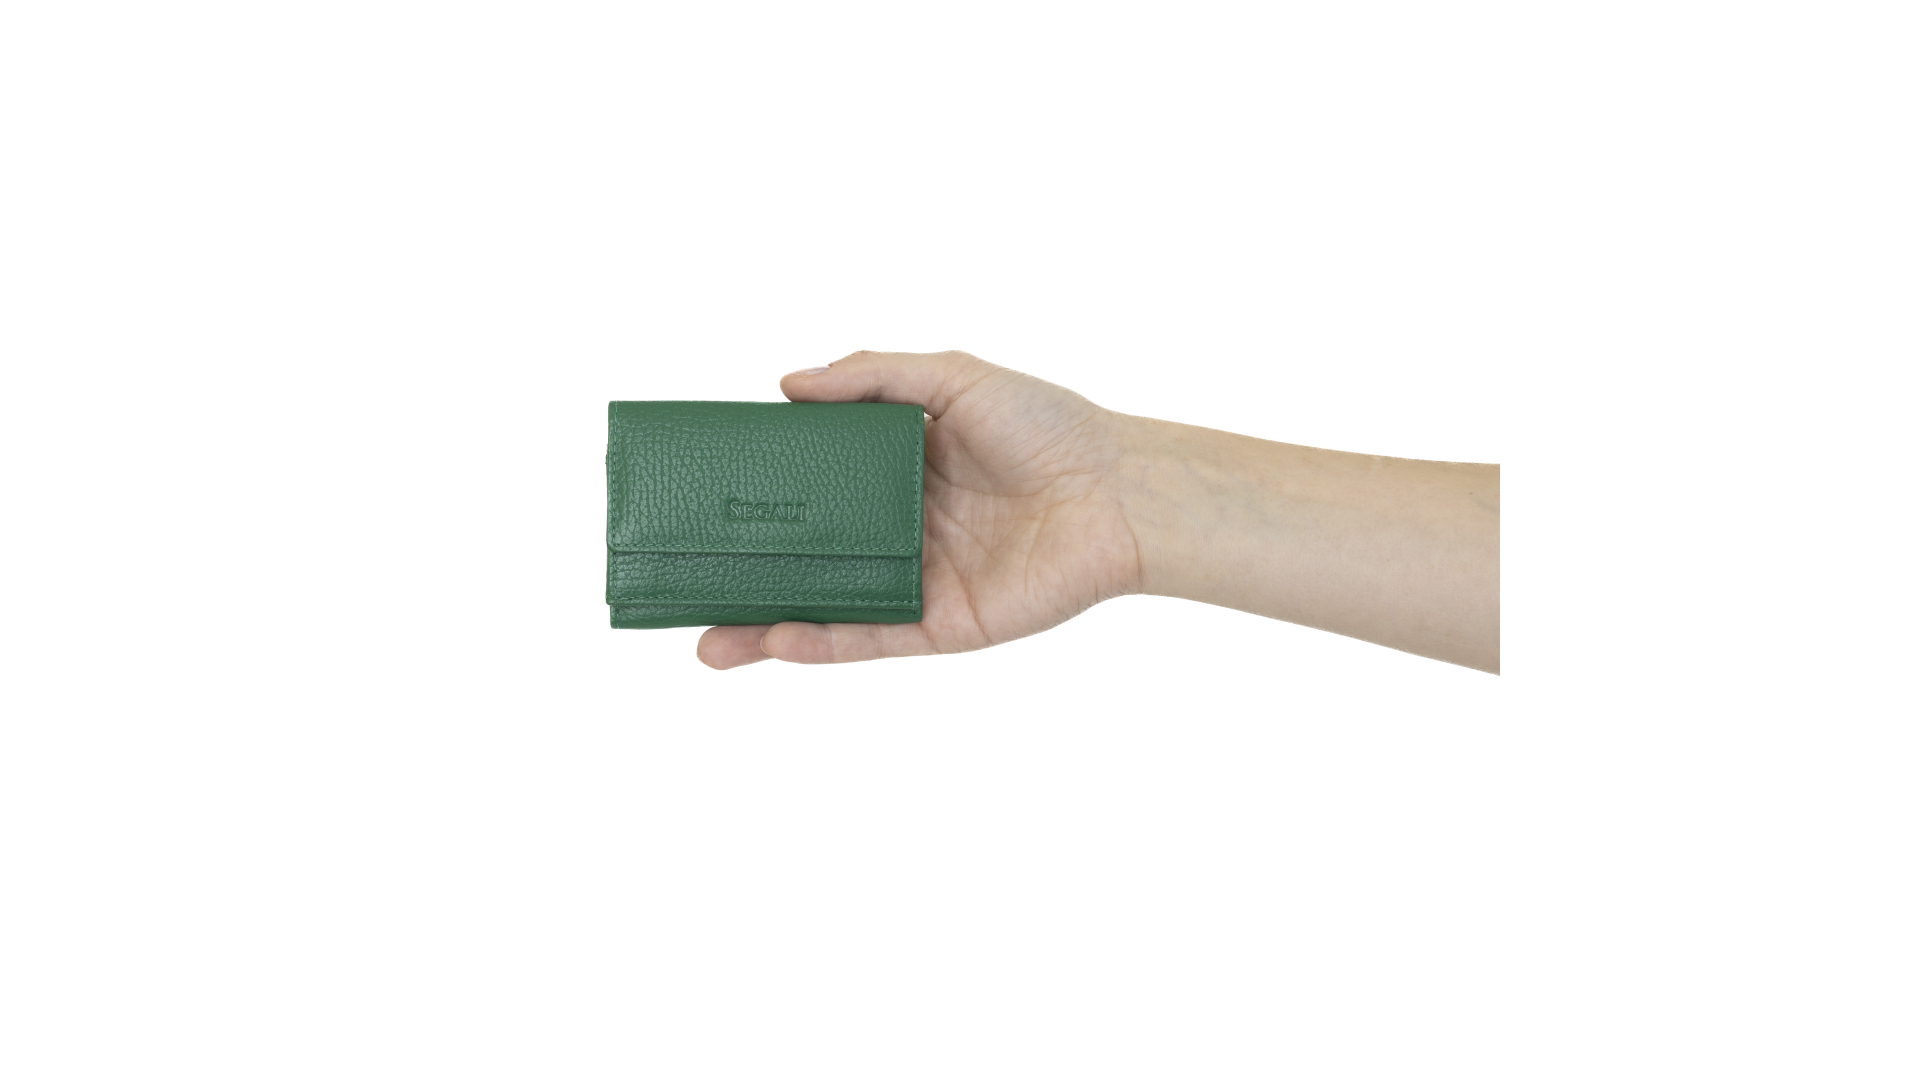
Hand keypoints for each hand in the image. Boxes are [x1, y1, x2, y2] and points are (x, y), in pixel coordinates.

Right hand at [697, 351, 1141, 667]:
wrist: (1120, 490)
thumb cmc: (1049, 424)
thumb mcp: (951, 377)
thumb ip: (870, 379)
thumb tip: (784, 384)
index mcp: (896, 469)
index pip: (812, 486)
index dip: (761, 494)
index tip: (705, 496)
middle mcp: (898, 529)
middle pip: (806, 556)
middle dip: (745, 575)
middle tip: (682, 581)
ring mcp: (916, 580)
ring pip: (824, 609)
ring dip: (763, 627)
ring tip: (704, 641)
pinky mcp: (943, 624)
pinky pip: (869, 639)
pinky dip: (819, 643)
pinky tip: (771, 641)